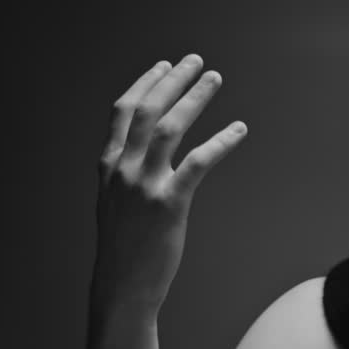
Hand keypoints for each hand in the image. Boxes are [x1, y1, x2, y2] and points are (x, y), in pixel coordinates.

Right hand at [92, 54, 246, 312]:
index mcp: (109, 166)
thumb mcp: (113, 201)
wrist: (123, 287)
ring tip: (214, 79)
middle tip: (196, 60)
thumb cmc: (125, 246)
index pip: (123, 111)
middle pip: (147, 110)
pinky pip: (198, 162)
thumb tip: (142, 148)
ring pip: (169, 128)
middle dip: (172, 80)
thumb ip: (123, 172)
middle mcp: (122, 170)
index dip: (145, 84)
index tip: (164, 64)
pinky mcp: (168, 204)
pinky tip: (239, 129)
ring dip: (194, 98)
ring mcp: (143, 186)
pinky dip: (221, 141)